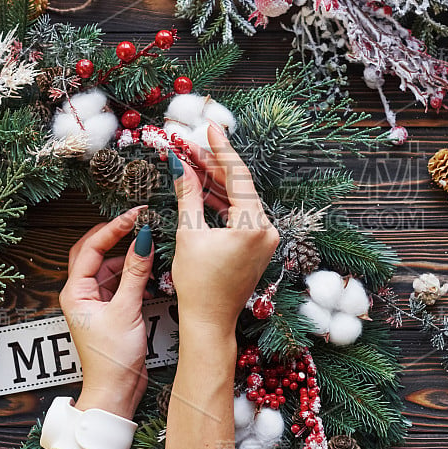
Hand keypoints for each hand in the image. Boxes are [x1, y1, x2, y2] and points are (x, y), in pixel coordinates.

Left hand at [59, 207, 153, 418]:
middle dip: (116, 236)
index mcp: (75, 292)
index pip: (91, 247)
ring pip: (110, 267)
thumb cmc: (113, 358)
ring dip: (129, 257)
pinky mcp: (110, 309)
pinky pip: (121, 282)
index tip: (134, 216)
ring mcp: (95, 301)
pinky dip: (135, 275)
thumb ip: (136, 273)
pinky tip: (151, 274)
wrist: (116, 391)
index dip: (113, 228)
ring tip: (150, 248)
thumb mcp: (127, 309)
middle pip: (95, 252)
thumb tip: (144, 240)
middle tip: (138, 221)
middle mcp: (81, 293)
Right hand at [168, 124, 279, 332]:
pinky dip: (220, 201)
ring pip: (237, 198)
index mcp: (254, 225)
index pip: (238, 175)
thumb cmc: (198, 284)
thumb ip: (188, 195)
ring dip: (214, 181)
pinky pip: (239, 214)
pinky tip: (201, 185)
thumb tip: (181, 166)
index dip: (221, 149)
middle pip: (238, 185)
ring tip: (189, 160)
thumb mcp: (189, 233)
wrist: (210, 321)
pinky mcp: (257, 244)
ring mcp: (264, 237)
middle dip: (211, 164)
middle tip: (188, 144)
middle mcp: (266, 229)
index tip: (210, 128)